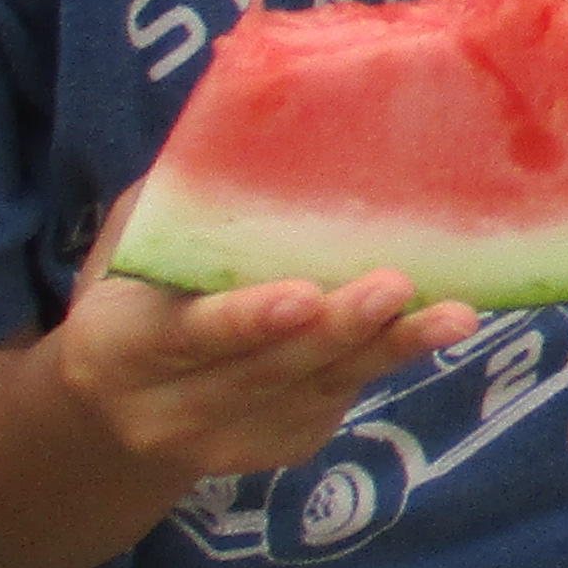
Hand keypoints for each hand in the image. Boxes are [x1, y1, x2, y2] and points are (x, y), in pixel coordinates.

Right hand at [50, 185, 475, 483]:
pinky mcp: (276, 446)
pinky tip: (432, 329)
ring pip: (314, 393)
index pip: (184, 336)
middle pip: (264, 371)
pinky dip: (385, 362)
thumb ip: (187, 201)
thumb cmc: (139, 284)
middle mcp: (163, 410)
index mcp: (115, 347)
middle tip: (395, 286)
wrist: (121, 395)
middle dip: (336, 330)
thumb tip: (259, 121)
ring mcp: (221, 441)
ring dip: (386, 352)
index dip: (244, 321)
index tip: (302, 296)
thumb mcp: (137, 237)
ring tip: (451, 316)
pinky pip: (336, 402)